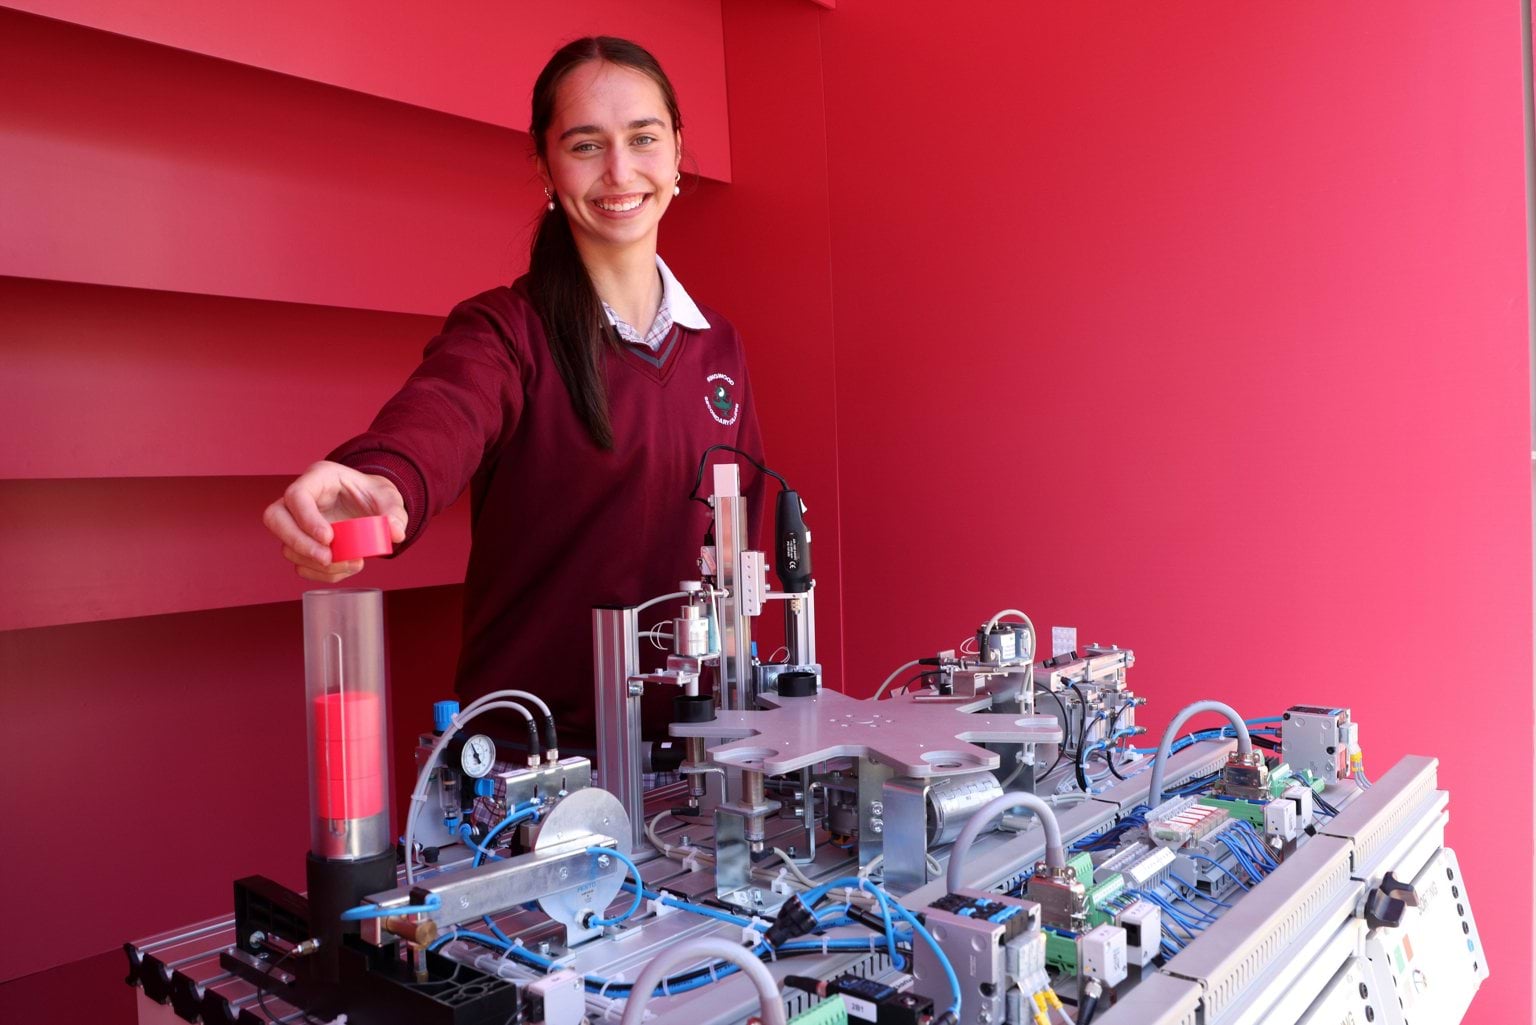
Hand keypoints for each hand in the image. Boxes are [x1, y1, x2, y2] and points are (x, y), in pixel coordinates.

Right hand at [262, 461, 408, 582]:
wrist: (371, 505)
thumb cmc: (374, 495)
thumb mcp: (390, 497)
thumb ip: (394, 513)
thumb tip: (395, 533)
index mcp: (318, 478)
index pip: (296, 495)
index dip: (307, 519)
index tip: (329, 538)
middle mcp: (300, 499)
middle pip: (275, 519)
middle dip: (299, 543)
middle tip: (327, 558)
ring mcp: (297, 523)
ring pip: (286, 546)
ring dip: (313, 562)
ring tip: (350, 563)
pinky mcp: (302, 544)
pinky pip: (299, 563)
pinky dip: (319, 573)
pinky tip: (343, 569)